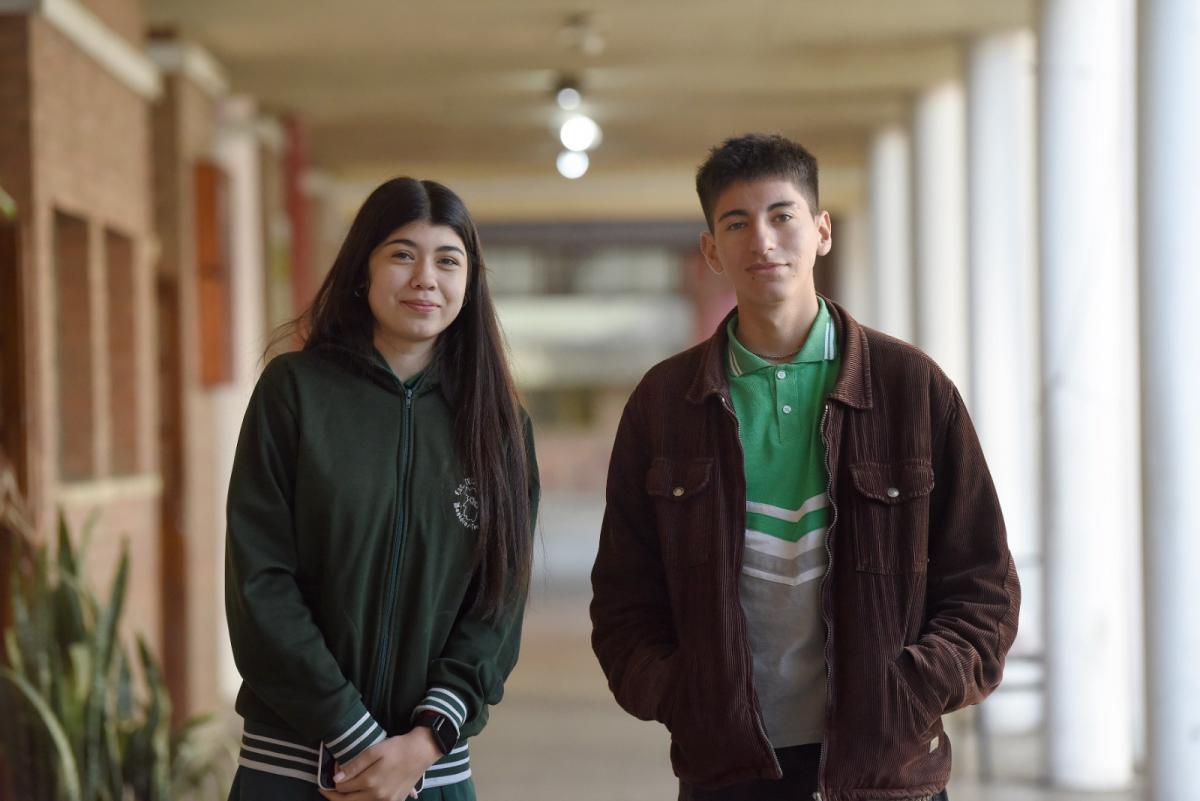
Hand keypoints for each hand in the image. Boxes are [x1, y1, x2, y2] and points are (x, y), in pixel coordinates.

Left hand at [317, 728, 440, 800]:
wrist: (422, 751)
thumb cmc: (397, 747)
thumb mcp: (374, 751)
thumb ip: (354, 766)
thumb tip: (336, 779)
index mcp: (371, 782)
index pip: (342, 789)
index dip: (332, 785)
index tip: (326, 780)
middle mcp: (378, 797)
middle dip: (334, 797)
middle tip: (326, 790)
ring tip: (341, 794)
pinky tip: (360, 795)